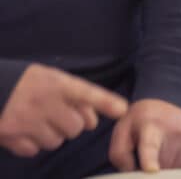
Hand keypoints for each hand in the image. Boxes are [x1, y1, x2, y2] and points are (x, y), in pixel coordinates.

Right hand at [0, 64, 127, 156]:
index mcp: (55, 83)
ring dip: (52, 135)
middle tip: (60, 117)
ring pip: (56, 141)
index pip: (87, 93)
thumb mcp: (49, 78)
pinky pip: (34, 150)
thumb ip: (72, 94)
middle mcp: (44, 102)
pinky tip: (25, 131)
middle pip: (76, 127)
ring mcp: (26, 121)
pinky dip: (32, 145)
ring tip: (40, 122)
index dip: (106, 102)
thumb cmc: (22, 82)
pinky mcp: (10, 136)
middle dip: (71, 125)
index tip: (123, 110)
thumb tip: (92, 118)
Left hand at [108, 99, 180, 171]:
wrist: (171, 101)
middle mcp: (174, 130)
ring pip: (173, 169)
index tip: (152, 170)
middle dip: (152, 167)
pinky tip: (171, 149)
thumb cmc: (142, 120)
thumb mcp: (123, 130)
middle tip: (147, 151)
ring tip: (160, 148)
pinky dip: (176, 164)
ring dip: (164, 166)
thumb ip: (120, 155)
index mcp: (150, 126)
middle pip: (161, 166)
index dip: (149, 161)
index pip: (150, 147)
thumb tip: (132, 173)